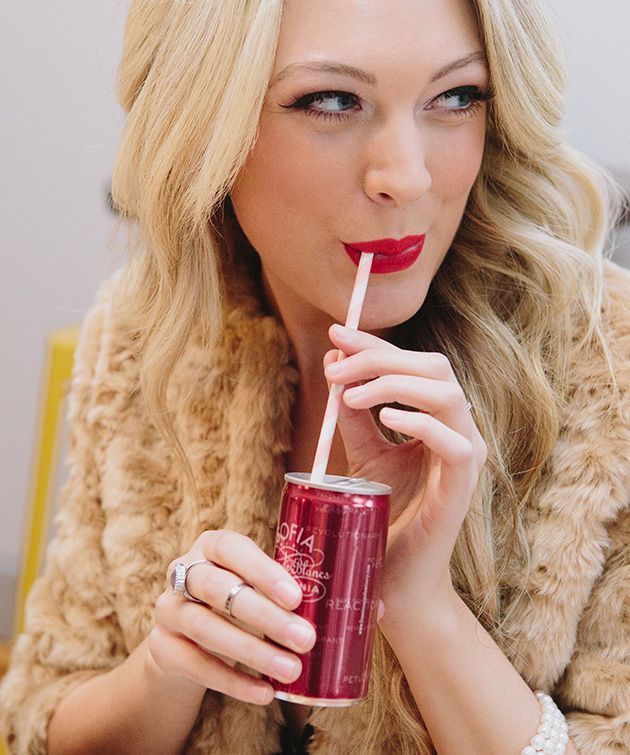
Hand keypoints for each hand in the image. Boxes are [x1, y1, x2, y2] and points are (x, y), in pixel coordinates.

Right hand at [148, 530, 316, 705]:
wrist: (186, 638)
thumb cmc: (235, 600)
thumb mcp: (252, 585)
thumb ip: (278, 590)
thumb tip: (331, 609)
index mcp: (210, 546)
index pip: (230, 548)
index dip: (261, 571)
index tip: (296, 597)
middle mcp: (183, 572)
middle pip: (217, 587)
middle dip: (264, 615)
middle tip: (304, 638)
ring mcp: (169, 610)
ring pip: (205, 628)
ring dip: (252, 651)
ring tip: (291, 668)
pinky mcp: (162, 648)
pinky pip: (196, 665)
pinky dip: (234, 681)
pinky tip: (265, 691)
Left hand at [323, 324, 486, 618]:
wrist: (393, 578)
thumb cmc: (381, 518)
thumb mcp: (362, 456)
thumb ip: (352, 415)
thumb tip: (334, 364)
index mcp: (434, 420)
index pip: (412, 365)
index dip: (375, 345)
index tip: (335, 333)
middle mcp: (457, 430)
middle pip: (433, 367)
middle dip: (381, 358)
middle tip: (337, 368)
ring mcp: (465, 455)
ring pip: (447, 393)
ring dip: (395, 384)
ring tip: (352, 394)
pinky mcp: (463, 486)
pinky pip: (453, 441)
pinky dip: (419, 421)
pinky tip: (385, 418)